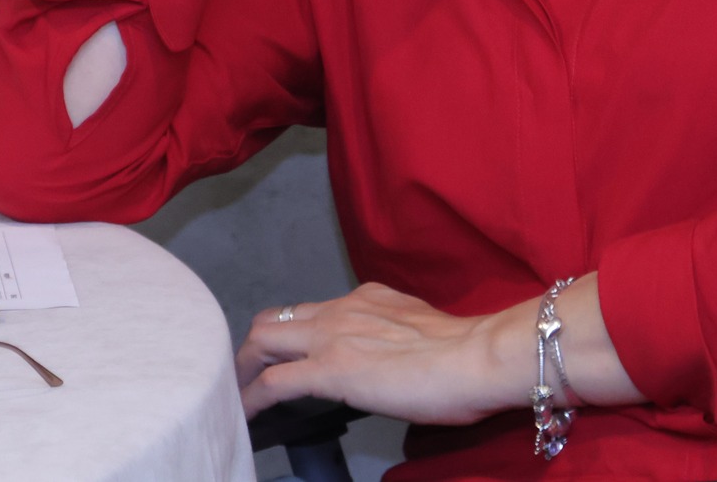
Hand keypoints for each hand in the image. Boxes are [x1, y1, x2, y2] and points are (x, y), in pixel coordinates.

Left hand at [236, 283, 520, 424]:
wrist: (477, 356)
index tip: (288, 359)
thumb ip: (395, 338)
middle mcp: (344, 308)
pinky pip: (272, 383)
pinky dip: (251, 399)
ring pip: (263, 340)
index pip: (312, 311)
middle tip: (250, 379)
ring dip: (244, 369)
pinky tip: (245, 417)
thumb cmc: (467, 352)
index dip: (292, 337)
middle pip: (274, 320)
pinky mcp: (329, 370)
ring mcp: (333, 336)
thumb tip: (390, 363)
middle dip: (254, 350)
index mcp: (368, 299)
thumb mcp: (421, 332)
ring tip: (239, 397)